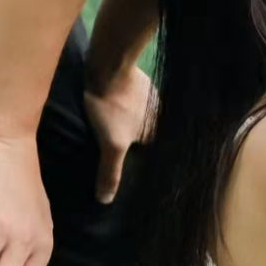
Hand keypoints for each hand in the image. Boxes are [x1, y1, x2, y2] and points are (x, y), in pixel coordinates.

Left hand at [83, 63, 155, 202]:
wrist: (107, 64)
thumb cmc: (113, 107)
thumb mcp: (111, 145)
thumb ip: (110, 173)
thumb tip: (106, 201)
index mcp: (158, 129)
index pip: (153, 152)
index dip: (141, 160)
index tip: (129, 167)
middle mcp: (160, 112)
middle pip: (146, 133)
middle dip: (134, 142)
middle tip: (116, 150)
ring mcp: (149, 94)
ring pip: (138, 116)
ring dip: (128, 123)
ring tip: (110, 132)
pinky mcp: (136, 81)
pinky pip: (131, 101)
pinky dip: (122, 108)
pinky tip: (109, 111)